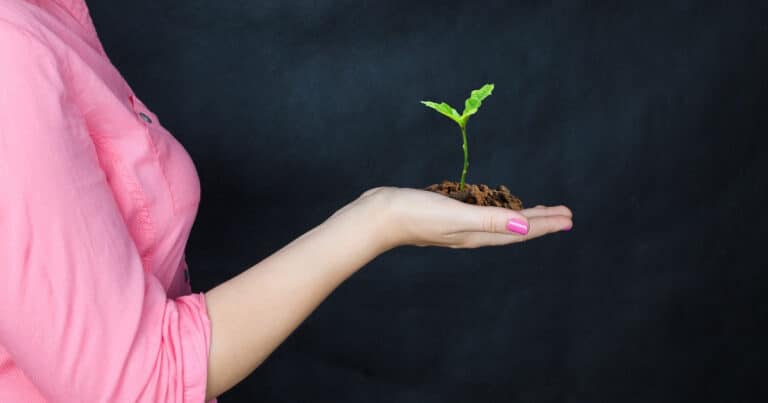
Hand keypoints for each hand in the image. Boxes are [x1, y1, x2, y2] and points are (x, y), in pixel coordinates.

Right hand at [353, 186, 572, 249]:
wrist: (377, 216)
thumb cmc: (415, 214)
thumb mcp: (457, 216)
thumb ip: (491, 221)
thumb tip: (525, 228)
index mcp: (478, 236)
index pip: (520, 231)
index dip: (546, 224)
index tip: (569, 218)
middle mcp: (472, 234)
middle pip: (514, 229)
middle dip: (540, 222)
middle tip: (564, 214)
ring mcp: (458, 227)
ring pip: (499, 223)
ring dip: (520, 217)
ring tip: (537, 212)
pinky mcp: (446, 216)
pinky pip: (482, 216)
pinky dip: (496, 212)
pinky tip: (493, 207)